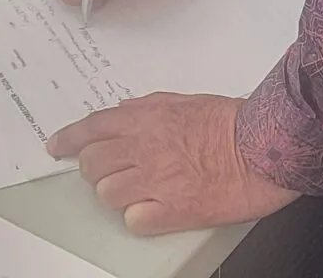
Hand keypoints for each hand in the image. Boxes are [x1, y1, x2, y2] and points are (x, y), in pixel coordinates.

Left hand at [48, 93, 297, 233]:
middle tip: (111, 172)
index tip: (57, 147)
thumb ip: (149, 108)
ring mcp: (157, 181)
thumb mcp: (186, 101)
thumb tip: (124, 113)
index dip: (68, 139)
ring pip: (108, 194)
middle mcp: (145, 148)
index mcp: (147, 118)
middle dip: (95, 169)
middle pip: (93, 164)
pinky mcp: (173, 211)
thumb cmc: (234, 123)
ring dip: (119, 194)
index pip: (91, 127)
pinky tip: (156, 209)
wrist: (265, 148)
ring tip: (141, 191)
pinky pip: (134, 220)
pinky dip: (140, 217)